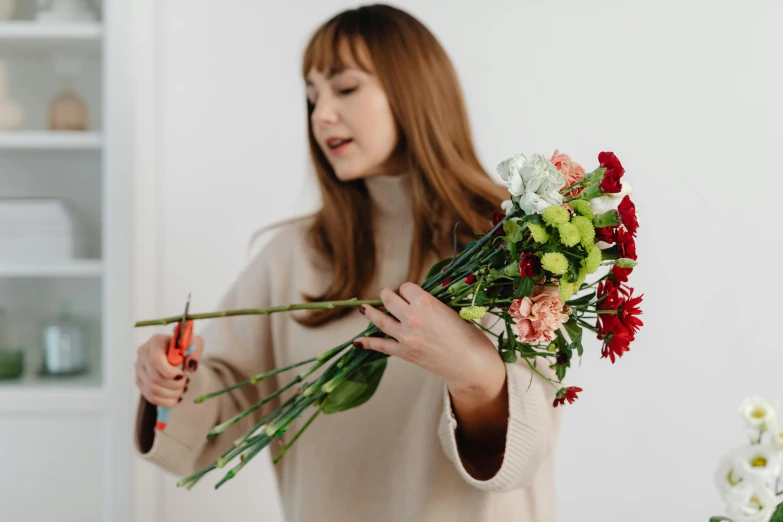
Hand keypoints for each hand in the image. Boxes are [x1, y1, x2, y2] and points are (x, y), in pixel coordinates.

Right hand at [135, 333, 202, 407]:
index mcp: (155, 342)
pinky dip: (165, 401)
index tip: (183, 375)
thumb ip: (195, 353)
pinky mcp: (139, 380)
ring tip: (182, 389)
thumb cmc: (185, 345)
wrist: (177, 349)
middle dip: (174, 385)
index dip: (170, 373)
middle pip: (154, 378)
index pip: (156, 361)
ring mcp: (139, 368)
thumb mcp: (195, 343)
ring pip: (151, 390)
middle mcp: (143, 354)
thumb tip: (190, 367)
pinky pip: (150, 396)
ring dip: (171, 394)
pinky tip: (175, 397)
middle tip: (185, 383)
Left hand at [355, 282, 505, 395]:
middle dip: (388, 295)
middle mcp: (412, 317)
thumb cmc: (469, 335)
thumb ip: (434, 304)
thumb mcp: (453, 311)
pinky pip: (381, 346)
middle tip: (388, 294)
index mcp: (426, 303)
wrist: (471, 364)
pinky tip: (357, 342)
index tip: (413, 294)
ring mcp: (406, 336)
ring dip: (371, 312)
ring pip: (380, 319)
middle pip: (390, 299)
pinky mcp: (404, 353)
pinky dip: (368, 343)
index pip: (407, 287)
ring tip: (364, 309)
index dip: (409, 290)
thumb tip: (419, 300)